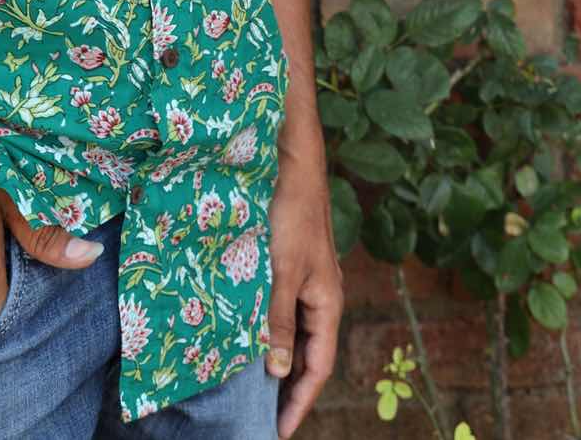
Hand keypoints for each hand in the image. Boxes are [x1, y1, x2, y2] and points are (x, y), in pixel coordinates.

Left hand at [264, 158, 343, 437]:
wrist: (294, 167)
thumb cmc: (291, 216)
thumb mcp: (283, 271)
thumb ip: (279, 319)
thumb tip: (279, 370)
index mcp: (328, 304)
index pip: (318, 367)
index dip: (300, 401)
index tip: (279, 430)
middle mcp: (322, 298)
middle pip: (309, 354)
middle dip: (290, 387)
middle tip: (263, 416)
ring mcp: (308, 282)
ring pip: (295, 333)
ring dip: (279, 359)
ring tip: (254, 387)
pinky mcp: (292, 267)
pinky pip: (285, 311)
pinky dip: (272, 330)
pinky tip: (252, 338)